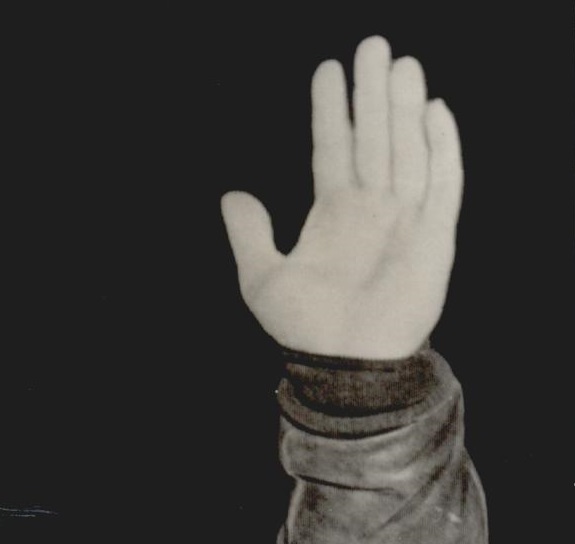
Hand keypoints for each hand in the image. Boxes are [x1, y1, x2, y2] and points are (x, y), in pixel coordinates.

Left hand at [221, 36, 462, 359]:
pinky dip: (441, 148)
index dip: (331, 110)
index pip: (334, 148)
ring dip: (405, 108)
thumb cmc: (305, 330)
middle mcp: (372, 209)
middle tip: (371, 45)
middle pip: (374, 137)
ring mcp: (405, 219)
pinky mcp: (435, 237)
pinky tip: (434, 111)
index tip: (327, 69)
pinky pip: (443, 184)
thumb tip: (230, 195)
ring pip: (407, 150)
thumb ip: (249, 236)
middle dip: (372, 94)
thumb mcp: (262, 280)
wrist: (344, 367)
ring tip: (399, 65)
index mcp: (334, 215)